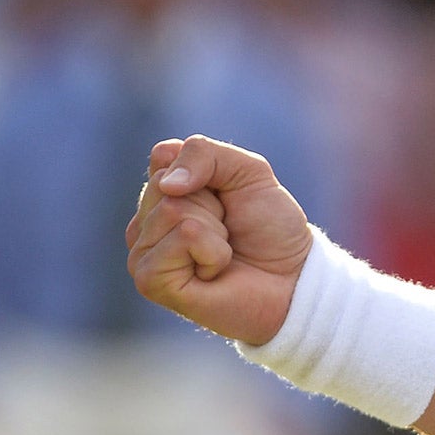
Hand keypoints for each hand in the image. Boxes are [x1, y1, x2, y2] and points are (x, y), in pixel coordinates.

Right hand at [126, 135, 312, 345]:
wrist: (291, 278)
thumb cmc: (269, 227)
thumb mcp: (249, 171)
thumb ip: (205, 154)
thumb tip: (167, 183)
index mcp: (161, 194)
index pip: (165, 156)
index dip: (211, 170)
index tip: (228, 196)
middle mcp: (144, 223)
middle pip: (165, 184)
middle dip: (214, 202)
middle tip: (228, 228)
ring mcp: (142, 253)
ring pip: (173, 210)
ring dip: (216, 229)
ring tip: (223, 250)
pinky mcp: (149, 280)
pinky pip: (184, 237)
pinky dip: (214, 250)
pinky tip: (214, 271)